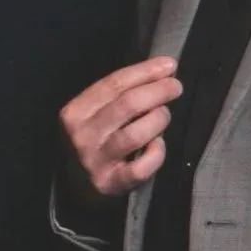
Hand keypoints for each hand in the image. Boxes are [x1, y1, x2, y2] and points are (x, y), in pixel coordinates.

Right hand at [58, 56, 181, 199]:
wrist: (77, 186)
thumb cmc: (95, 140)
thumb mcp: (95, 114)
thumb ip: (119, 95)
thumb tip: (161, 70)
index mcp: (75, 112)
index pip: (113, 84)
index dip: (145, 72)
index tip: (170, 65)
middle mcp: (82, 136)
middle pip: (128, 105)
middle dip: (158, 91)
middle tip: (176, 87)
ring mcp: (95, 162)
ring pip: (136, 134)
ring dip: (158, 120)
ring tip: (164, 115)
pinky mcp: (110, 183)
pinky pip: (142, 166)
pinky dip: (157, 153)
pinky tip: (158, 145)